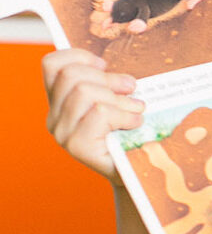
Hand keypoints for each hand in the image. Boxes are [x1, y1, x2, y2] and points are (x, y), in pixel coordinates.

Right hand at [43, 49, 144, 185]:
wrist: (137, 177)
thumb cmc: (130, 138)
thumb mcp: (116, 105)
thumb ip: (108, 87)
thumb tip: (123, 75)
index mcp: (58, 103)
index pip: (52, 65)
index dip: (78, 56)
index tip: (104, 65)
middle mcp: (54, 118)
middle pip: (71, 76)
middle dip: (107, 78)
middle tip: (132, 87)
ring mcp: (63, 133)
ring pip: (85, 92)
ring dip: (119, 99)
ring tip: (138, 109)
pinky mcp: (77, 146)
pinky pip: (100, 113)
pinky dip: (124, 114)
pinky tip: (136, 123)